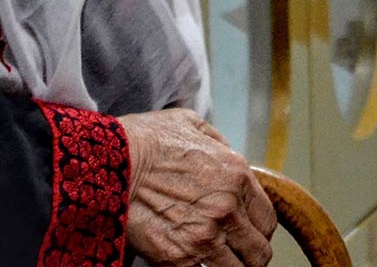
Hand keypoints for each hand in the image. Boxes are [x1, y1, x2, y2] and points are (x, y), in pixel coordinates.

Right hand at [119, 108, 275, 265]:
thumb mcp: (189, 123)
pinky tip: (191, 264)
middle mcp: (228, 208)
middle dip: (248, 256)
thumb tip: (225, 153)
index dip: (258, 231)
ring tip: (214, 263)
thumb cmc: (144, 139)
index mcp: (236, 175)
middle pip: (258, 253)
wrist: (110, 161)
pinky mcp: (180, 258)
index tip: (246, 234)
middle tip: (234, 255)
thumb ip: (216, 141)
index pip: (266, 220)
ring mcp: (206, 236)